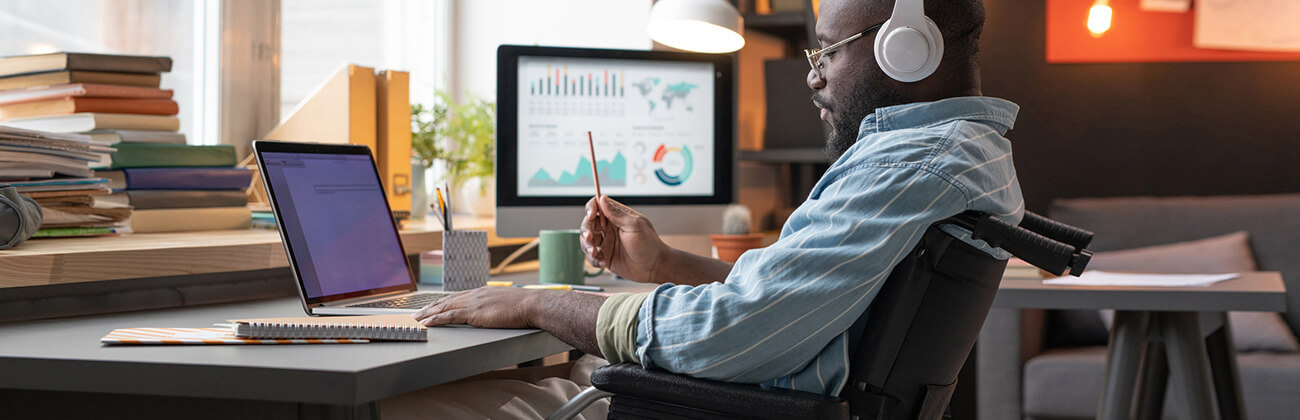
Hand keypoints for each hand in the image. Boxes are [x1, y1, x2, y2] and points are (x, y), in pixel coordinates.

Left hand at [412, 287, 537, 327]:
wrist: (531, 304)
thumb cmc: (525, 306)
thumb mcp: (508, 303)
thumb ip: (498, 306)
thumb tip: (497, 311)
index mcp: (482, 292)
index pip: (457, 296)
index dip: (442, 302)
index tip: (433, 306)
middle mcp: (474, 295)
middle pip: (446, 300)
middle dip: (430, 307)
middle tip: (417, 313)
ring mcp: (473, 303)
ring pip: (443, 307)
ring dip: (428, 314)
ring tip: (416, 319)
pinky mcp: (473, 313)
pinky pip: (449, 316)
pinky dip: (436, 320)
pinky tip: (427, 323)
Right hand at [580, 196, 670, 282]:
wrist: (654, 267)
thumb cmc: (649, 245)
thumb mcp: (634, 226)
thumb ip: (616, 214)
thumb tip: (603, 199)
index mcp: (617, 217)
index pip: (598, 206)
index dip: (591, 208)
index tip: (591, 215)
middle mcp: (609, 229)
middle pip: (588, 224)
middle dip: (586, 230)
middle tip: (590, 238)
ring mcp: (607, 243)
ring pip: (586, 241)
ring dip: (587, 246)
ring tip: (595, 253)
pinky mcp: (605, 257)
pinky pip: (591, 257)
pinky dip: (593, 260)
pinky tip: (603, 263)